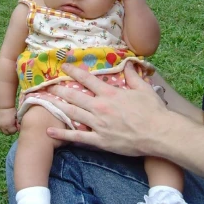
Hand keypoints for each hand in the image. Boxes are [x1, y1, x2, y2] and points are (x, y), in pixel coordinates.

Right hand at [0, 108, 17, 134]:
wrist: (4, 106)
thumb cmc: (12, 111)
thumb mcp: (17, 118)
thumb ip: (17, 124)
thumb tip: (19, 129)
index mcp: (9, 125)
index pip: (13, 132)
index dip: (15, 129)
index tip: (16, 126)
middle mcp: (3, 127)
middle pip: (7, 133)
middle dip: (10, 131)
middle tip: (12, 126)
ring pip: (2, 131)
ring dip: (5, 130)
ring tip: (7, 125)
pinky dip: (0, 128)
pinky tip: (3, 124)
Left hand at [45, 62, 170, 154]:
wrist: (158, 133)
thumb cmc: (153, 110)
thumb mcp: (143, 89)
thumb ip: (132, 76)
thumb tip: (128, 63)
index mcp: (110, 93)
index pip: (87, 79)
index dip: (74, 72)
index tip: (63, 66)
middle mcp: (100, 107)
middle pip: (75, 95)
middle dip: (59, 89)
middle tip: (47, 84)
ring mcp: (98, 124)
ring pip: (73, 113)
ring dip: (58, 106)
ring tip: (45, 102)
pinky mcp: (100, 140)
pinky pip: (78, 137)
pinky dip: (63, 133)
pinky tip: (50, 130)